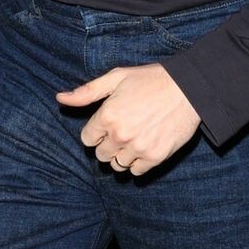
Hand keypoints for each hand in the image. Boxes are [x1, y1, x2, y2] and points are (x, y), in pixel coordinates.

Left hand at [56, 64, 199, 176]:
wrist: (189, 89)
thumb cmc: (151, 80)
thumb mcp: (116, 78)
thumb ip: (87, 92)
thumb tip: (60, 99)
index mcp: (107, 115)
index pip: (87, 139)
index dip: (96, 131)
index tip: (110, 123)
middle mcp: (120, 135)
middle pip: (101, 155)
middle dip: (108, 144)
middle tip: (124, 130)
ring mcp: (138, 147)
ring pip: (117, 165)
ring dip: (122, 155)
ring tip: (135, 138)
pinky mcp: (155, 157)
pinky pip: (136, 171)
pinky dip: (138, 162)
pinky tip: (145, 146)